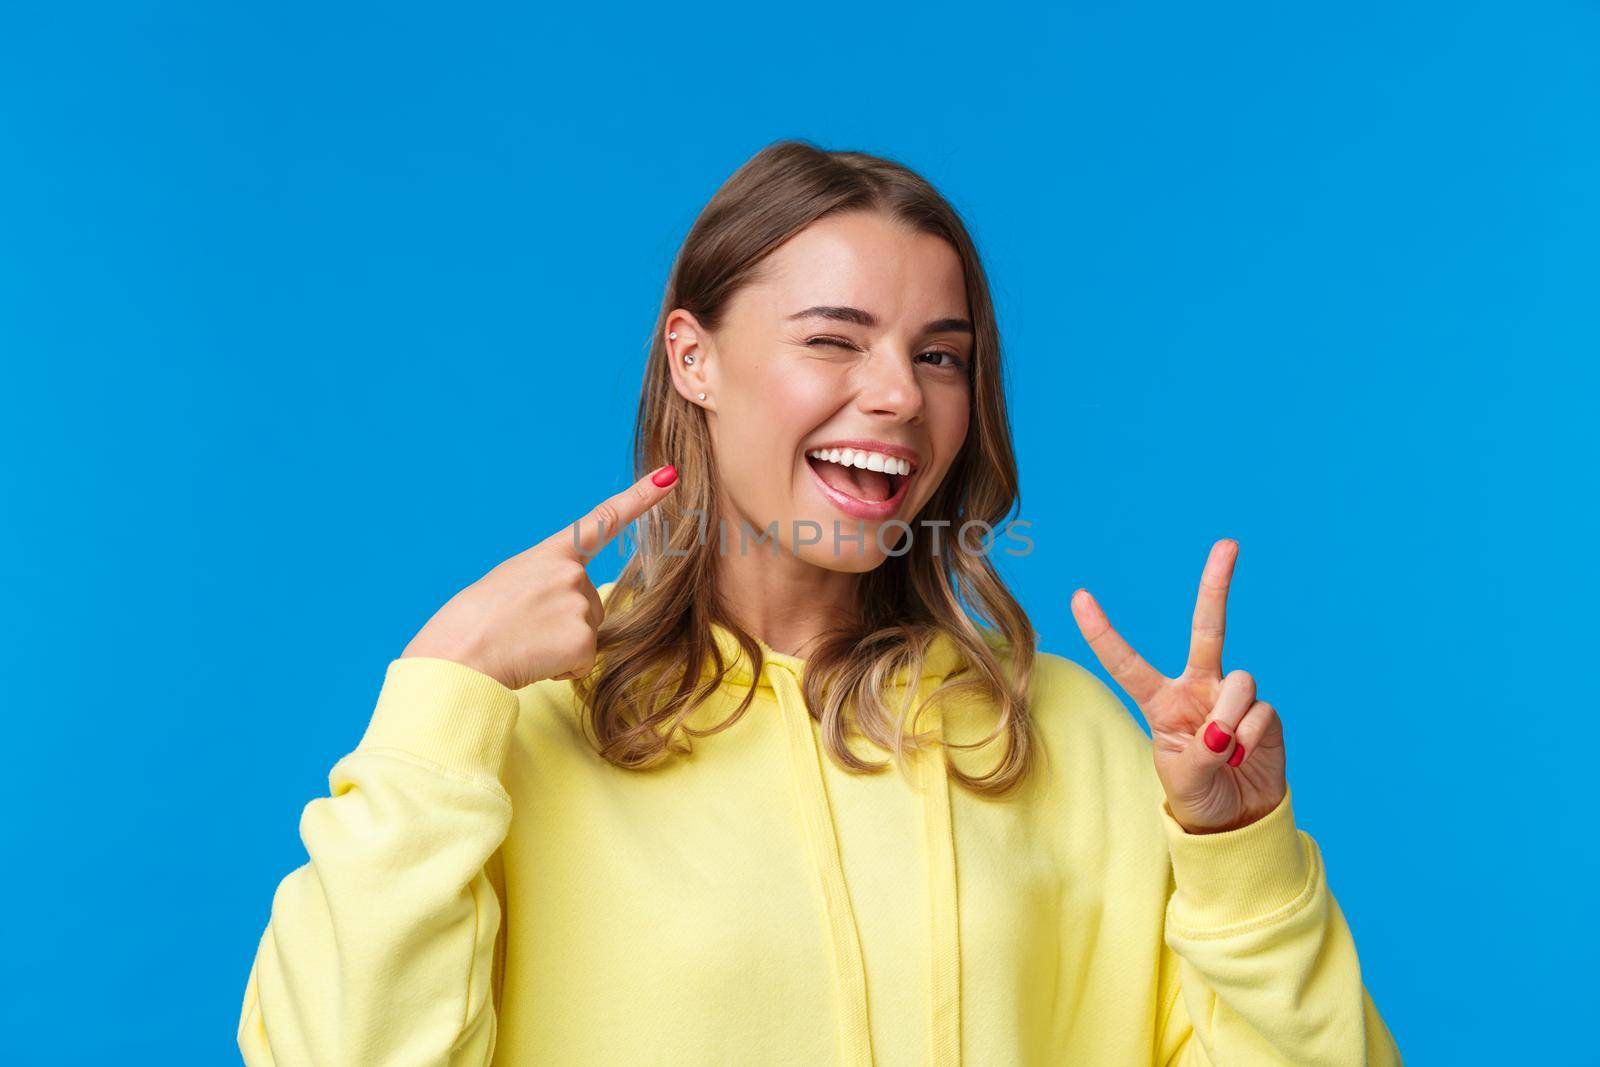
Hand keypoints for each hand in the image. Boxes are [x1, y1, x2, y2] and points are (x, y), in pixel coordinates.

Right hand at [400, 465, 678, 689]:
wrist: (456, 657)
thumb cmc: (470, 623)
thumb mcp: (508, 582)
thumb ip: (545, 580)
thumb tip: (570, 603)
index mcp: (550, 554)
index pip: (602, 521)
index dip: (640, 498)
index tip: (668, 477)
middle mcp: (571, 573)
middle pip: (589, 602)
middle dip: (563, 620)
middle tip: (522, 628)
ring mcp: (579, 604)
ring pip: (586, 632)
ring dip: (560, 645)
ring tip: (523, 643)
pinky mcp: (583, 640)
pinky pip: (583, 660)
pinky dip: (562, 668)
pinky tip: (533, 661)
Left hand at [1070, 539, 1286, 833]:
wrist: (1237, 820)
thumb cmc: (1196, 796)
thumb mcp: (1182, 779)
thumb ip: (1200, 752)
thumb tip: (1226, 729)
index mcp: (1160, 700)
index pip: (1126, 662)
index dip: (1102, 632)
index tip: (1078, 596)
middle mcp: (1197, 688)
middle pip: (1208, 627)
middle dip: (1217, 584)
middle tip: (1228, 544)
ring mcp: (1232, 697)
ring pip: (1239, 680)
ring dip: (1229, 719)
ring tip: (1225, 752)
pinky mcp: (1265, 713)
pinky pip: (1260, 711)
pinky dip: (1252, 738)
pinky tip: (1245, 756)